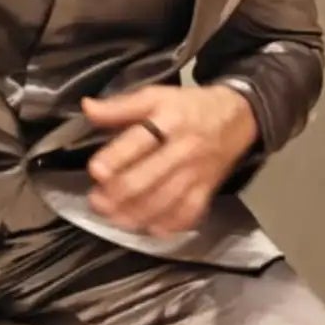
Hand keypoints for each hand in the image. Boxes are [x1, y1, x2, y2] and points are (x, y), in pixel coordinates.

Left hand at [82, 84, 259, 235]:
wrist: (238, 117)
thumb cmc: (189, 107)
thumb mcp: (156, 96)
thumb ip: (119, 106)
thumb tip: (87, 108)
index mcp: (168, 120)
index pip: (139, 142)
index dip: (114, 159)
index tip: (95, 171)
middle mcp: (183, 149)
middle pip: (148, 179)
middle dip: (117, 195)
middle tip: (97, 201)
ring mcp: (196, 173)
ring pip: (164, 202)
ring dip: (135, 215)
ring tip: (114, 218)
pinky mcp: (207, 190)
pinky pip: (188, 213)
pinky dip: (168, 225)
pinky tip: (149, 228)